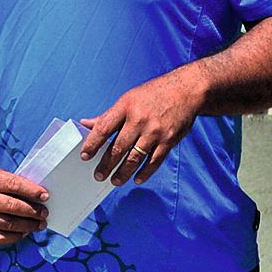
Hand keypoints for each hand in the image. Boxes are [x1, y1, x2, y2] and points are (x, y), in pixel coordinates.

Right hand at [0, 163, 48, 244]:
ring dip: (28, 226)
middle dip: (33, 211)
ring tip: (39, 224)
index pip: (13, 185)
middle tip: (44, 213)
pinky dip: (14, 237)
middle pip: (12, 207)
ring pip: (7, 224)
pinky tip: (23, 233)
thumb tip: (35, 195)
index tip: (45, 196)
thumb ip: (9, 181)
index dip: (32, 192)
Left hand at [78, 70, 204, 185]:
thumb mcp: (127, 99)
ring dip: (123, 172)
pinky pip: (155, 161)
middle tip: (98, 176)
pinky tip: (136, 179)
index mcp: (125, 107)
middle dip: (106, 164)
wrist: (187, 90)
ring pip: (135, 157)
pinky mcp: (169, 140)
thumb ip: (108, 116)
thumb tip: (84, 124)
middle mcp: (140, 120)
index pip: (103, 129)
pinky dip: (145, 172)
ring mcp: (155, 131)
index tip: (84, 157)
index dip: (92, 145)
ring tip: (114, 181)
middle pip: (118, 147)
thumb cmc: (152, 95)